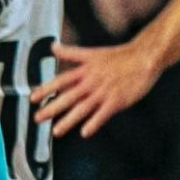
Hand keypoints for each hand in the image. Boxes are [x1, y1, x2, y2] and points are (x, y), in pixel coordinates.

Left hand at [30, 40, 160, 137]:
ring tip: (57, 131)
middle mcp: (92, 81)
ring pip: (83, 107)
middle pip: (69, 96)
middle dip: (52, 108)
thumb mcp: (94, 52)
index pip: (61, 80)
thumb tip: (54, 47)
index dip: (46, 89)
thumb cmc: (121, 56)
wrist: (145, 57)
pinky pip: (103, 113)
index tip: (33, 98)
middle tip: (38, 118)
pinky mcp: (118, 100)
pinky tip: (85, 132)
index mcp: (86, 70)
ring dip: (69, 120)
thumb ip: (72, 52)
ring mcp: (105, 91)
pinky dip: (94, 123)